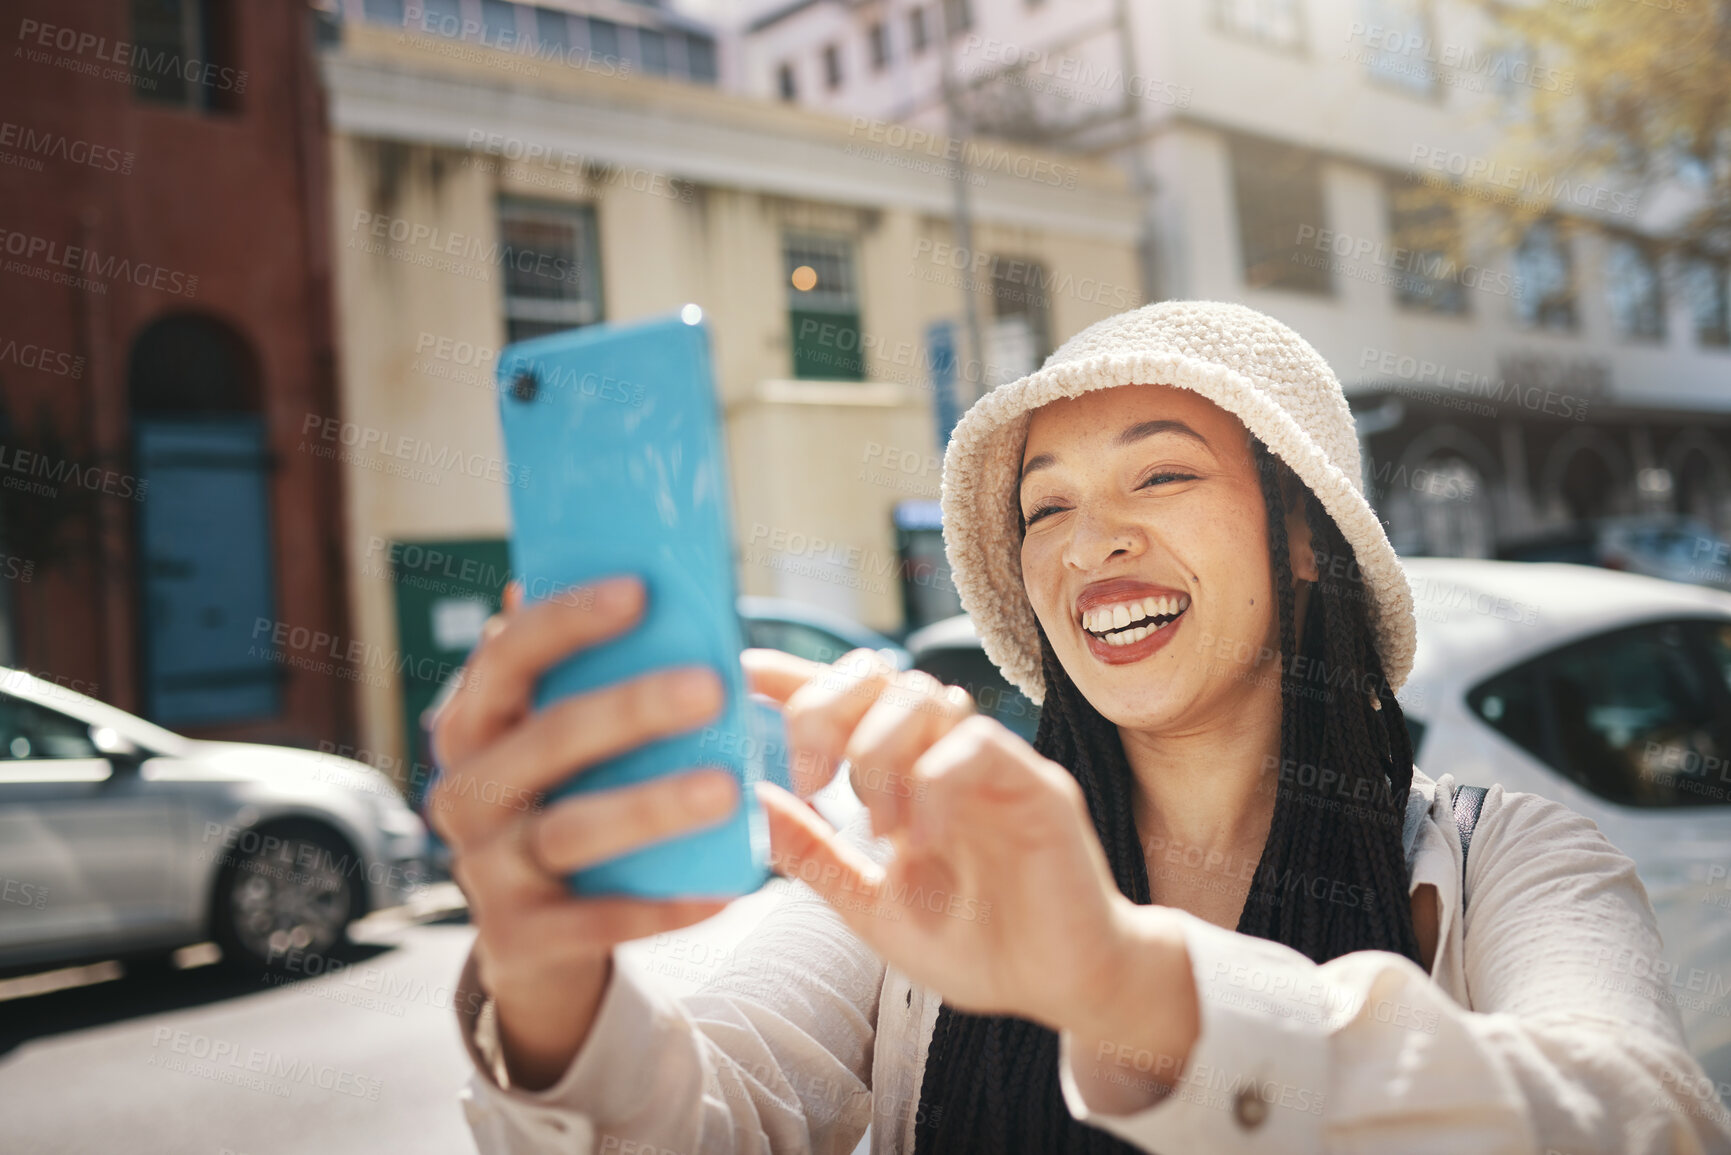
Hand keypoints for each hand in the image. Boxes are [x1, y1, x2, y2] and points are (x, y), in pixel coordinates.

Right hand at [427, 577, 740, 1089]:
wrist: (536, 940)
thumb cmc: (566, 804)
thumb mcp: (562, 741)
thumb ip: (585, 676)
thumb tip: (625, 574)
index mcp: (473, 726)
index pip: (507, 657)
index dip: (567, 620)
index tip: (640, 589)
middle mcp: (463, 792)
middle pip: (546, 740)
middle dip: (630, 709)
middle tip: (711, 686)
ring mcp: (484, 869)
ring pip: (571, 830)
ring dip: (652, 807)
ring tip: (728, 788)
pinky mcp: (518, 939)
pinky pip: (597, 919)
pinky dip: (661, 906)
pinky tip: (723, 889)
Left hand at [741, 649, 1194, 1057]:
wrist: (1060, 986)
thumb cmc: (977, 943)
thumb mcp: (872, 905)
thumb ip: (817, 856)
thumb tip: (759, 800)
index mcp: (907, 775)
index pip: (851, 701)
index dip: (799, 677)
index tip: (748, 670)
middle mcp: (949, 756)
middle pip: (883, 677)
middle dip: (827, 709)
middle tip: (811, 777)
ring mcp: (995, 765)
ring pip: (927, 698)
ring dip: (879, 754)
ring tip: (878, 827)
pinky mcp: (1038, 787)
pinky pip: (977, 747)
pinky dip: (932, 785)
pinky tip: (920, 841)